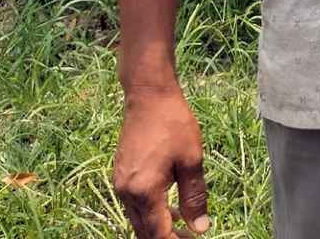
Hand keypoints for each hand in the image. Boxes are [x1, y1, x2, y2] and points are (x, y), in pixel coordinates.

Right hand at [114, 85, 210, 236]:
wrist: (148, 96)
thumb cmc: (173, 124)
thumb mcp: (191, 161)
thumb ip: (194, 198)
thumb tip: (199, 228)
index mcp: (144, 191)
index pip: (158, 233)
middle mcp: (126, 192)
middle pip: (144, 231)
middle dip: (167, 238)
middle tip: (191, 236)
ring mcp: (120, 184)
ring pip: (138, 219)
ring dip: (159, 226)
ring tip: (185, 225)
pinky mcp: (120, 175)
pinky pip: (135, 204)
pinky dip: (151, 211)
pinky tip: (171, 206)